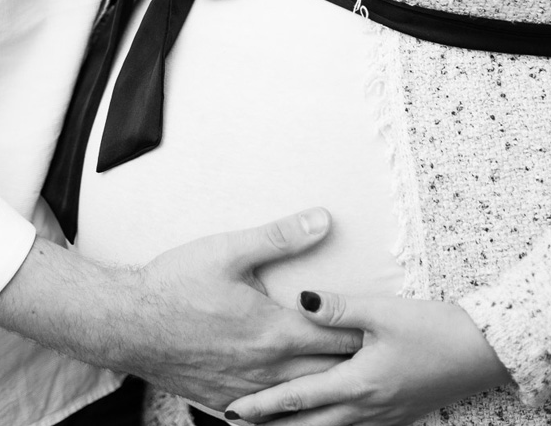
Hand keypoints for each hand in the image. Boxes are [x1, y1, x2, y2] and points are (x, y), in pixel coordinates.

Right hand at [129, 209, 361, 407]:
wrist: (128, 322)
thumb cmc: (176, 283)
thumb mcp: (229, 249)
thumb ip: (281, 236)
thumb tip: (322, 220)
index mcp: (273, 331)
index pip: (336, 336)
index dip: (364, 332)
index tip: (388, 329)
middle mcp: (266, 369)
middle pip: (326, 374)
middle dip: (353, 365)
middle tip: (380, 357)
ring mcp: (246, 393)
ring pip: (301, 401)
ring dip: (326, 392)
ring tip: (350, 387)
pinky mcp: (225, 405)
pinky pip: (268, 418)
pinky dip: (289, 412)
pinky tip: (299, 411)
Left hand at [225, 290, 510, 424]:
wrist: (478, 353)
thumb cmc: (432, 330)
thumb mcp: (383, 311)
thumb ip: (338, 307)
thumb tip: (300, 299)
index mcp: (357, 383)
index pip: (298, 398)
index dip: (263, 406)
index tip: (232, 410)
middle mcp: (364, 408)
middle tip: (234, 424)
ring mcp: (380, 416)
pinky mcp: (393, 414)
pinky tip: (317, 420)